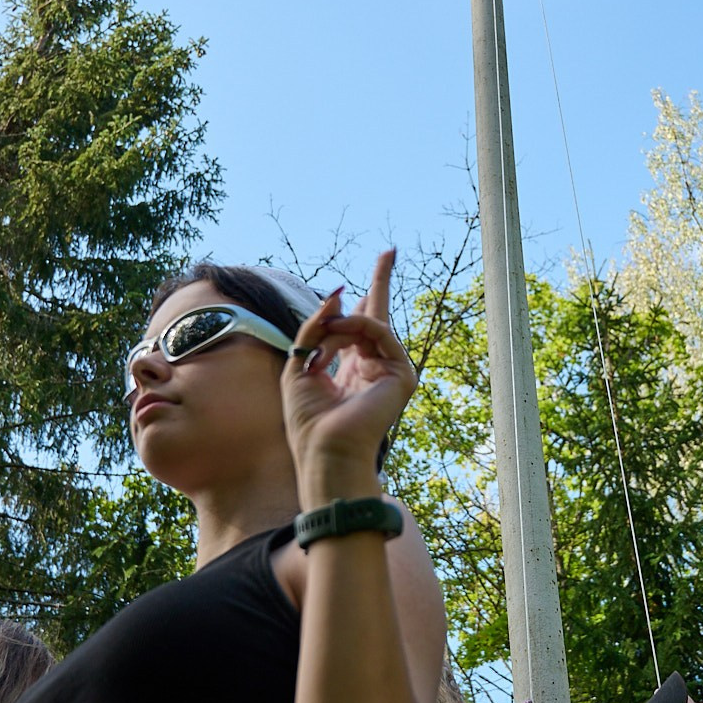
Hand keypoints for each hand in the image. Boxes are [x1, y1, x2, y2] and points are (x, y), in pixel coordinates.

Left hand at [282, 249, 416, 496]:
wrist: (325, 451)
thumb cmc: (308, 420)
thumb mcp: (300, 363)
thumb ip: (316, 328)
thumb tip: (339, 295)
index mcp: (352, 369)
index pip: (360, 328)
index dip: (363, 300)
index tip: (374, 271)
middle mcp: (374, 367)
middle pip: (377, 316)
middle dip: (380, 282)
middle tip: (389, 251)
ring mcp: (390, 370)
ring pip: (367, 323)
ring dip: (337, 328)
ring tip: (320, 347)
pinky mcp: (402, 374)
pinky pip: (378, 332)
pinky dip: (355, 327)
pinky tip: (335, 335)